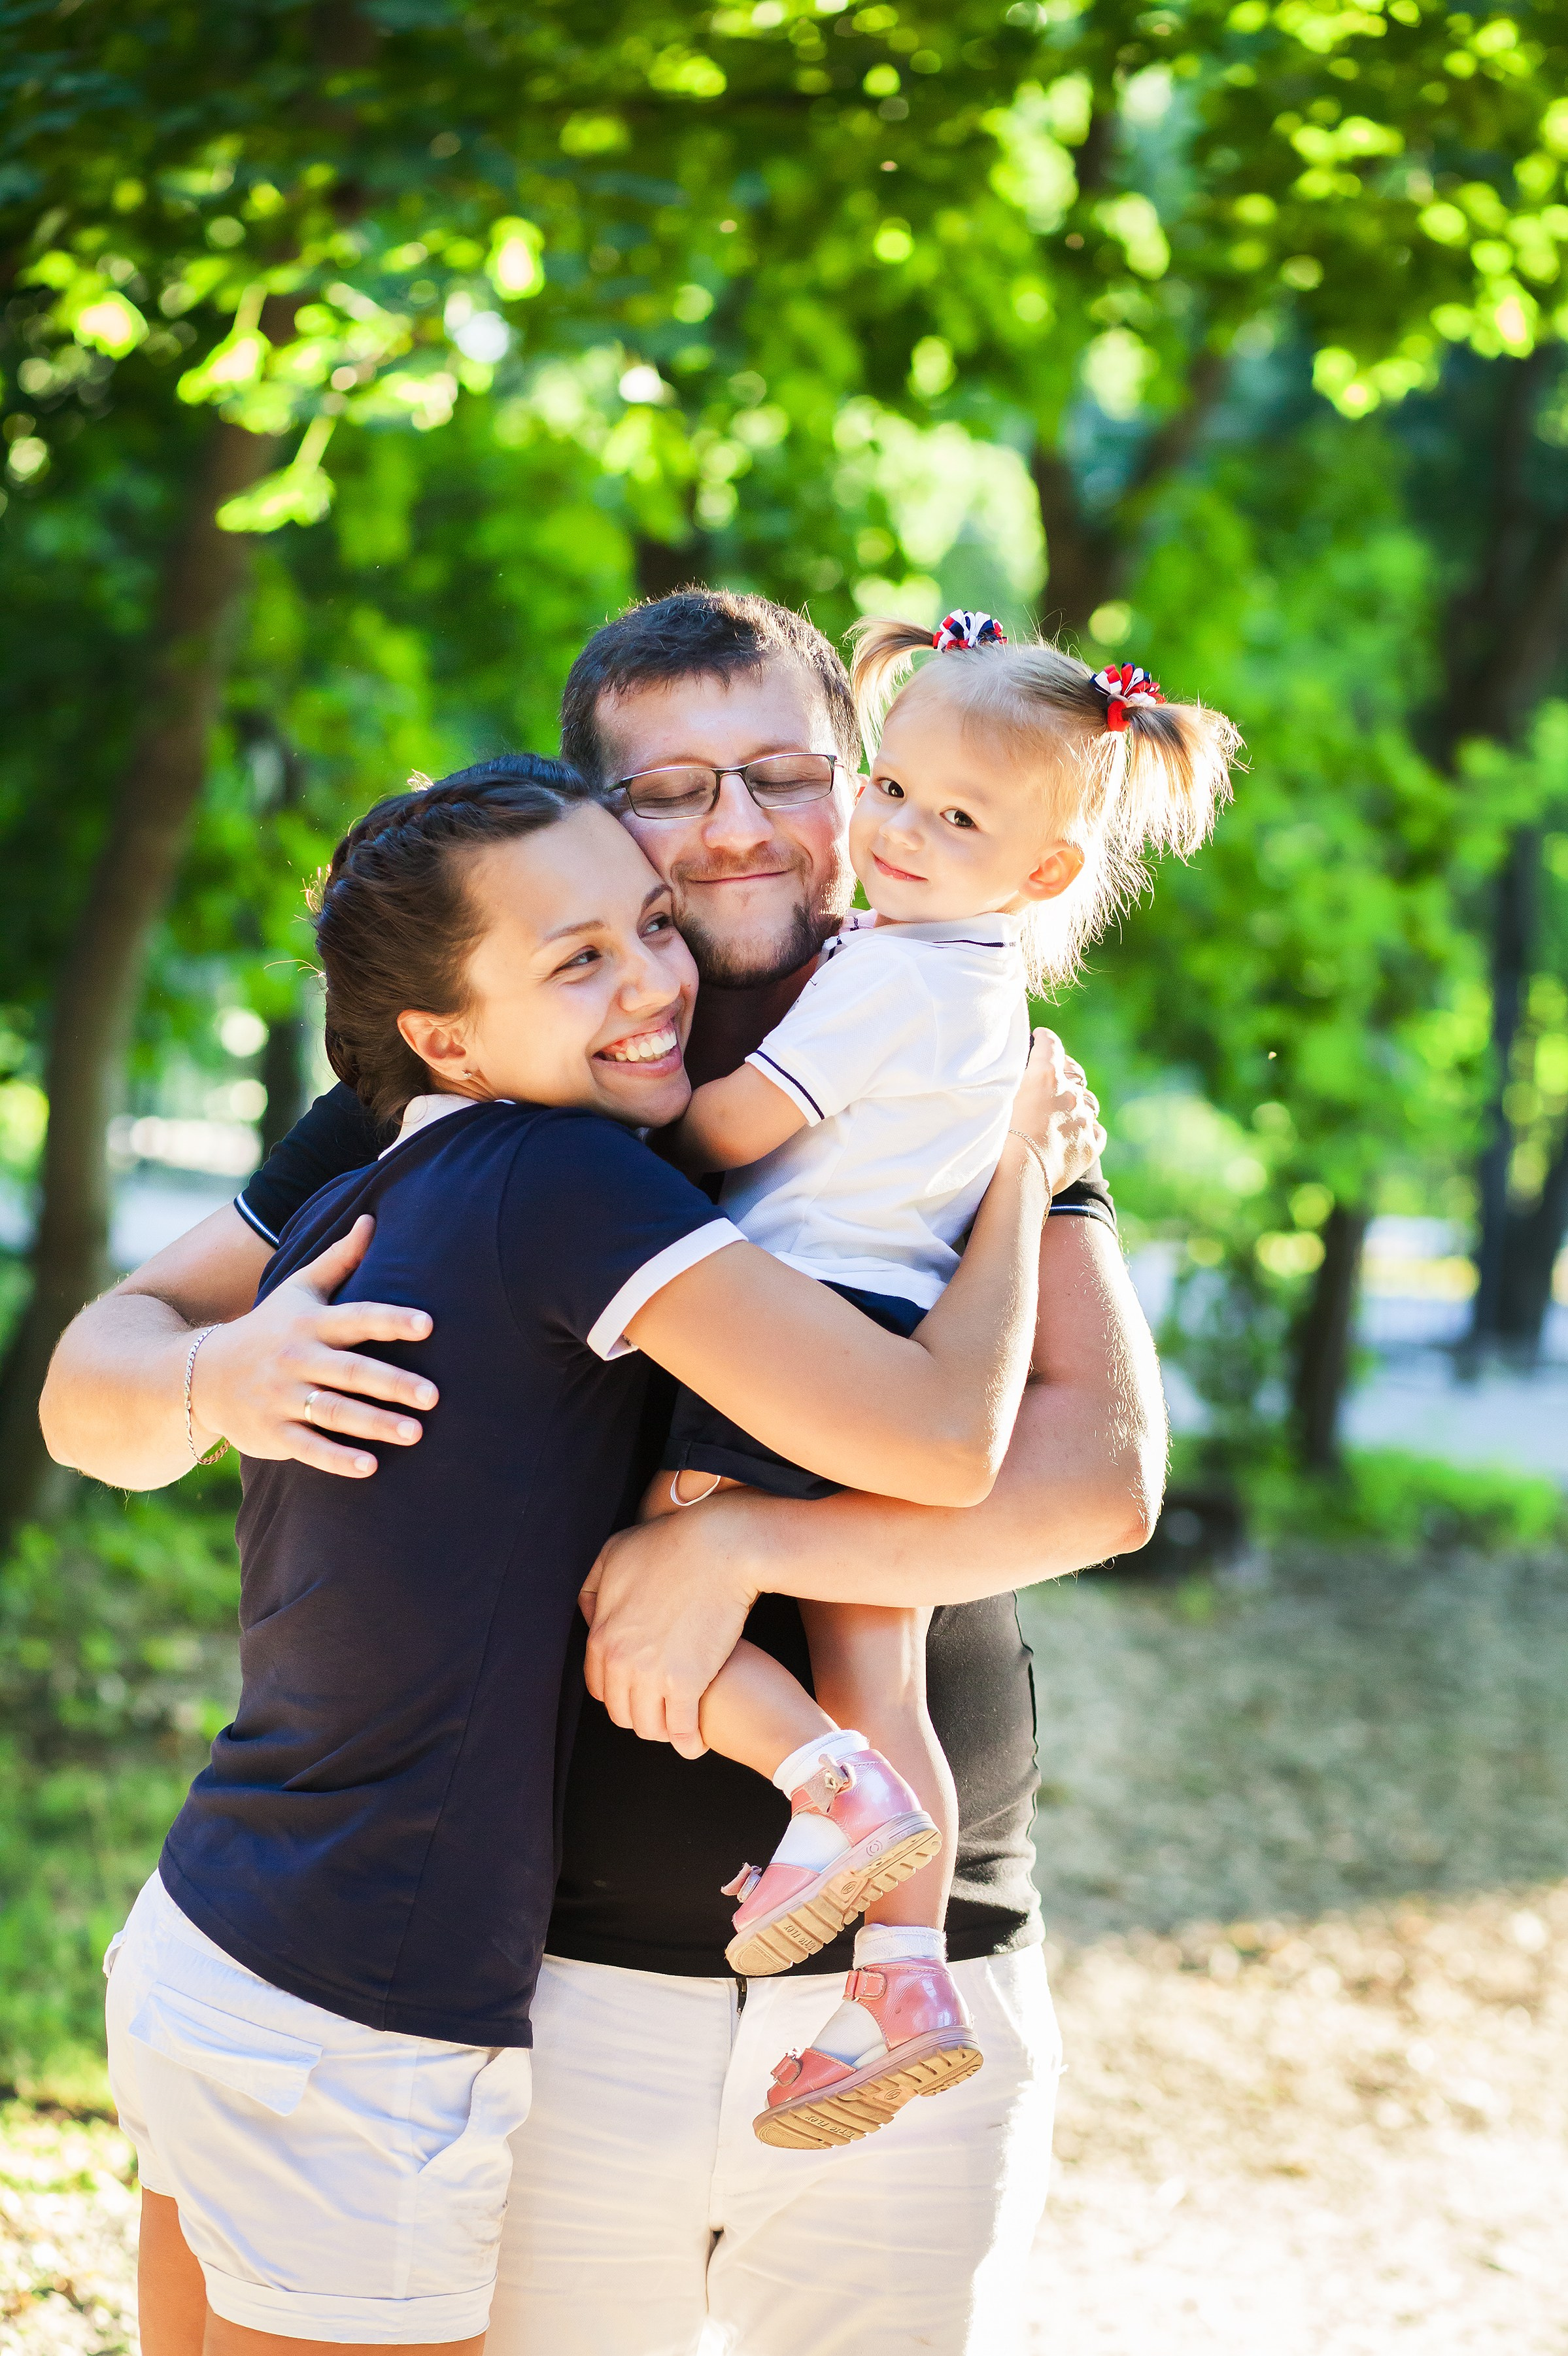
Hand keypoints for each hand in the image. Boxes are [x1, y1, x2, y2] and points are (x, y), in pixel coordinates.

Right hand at [188, 1216, 437, 1477]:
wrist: (199, 1373)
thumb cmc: (267, 1328)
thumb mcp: (297, 1289)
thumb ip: (339, 1259)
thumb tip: (370, 1218)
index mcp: (310, 1323)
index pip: (357, 1317)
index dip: (391, 1320)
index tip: (428, 1324)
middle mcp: (297, 1359)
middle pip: (351, 1370)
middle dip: (393, 1383)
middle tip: (433, 1395)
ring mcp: (283, 1397)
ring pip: (334, 1412)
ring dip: (375, 1424)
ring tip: (416, 1434)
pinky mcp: (273, 1432)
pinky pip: (309, 1447)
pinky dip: (337, 1459)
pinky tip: (370, 1468)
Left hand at [581, 1507, 758, 1759]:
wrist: (720, 1547)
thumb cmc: (670, 1542)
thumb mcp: (615, 1553)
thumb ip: (595, 1588)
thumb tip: (589, 1614)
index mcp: (601, 1635)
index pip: (599, 1686)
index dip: (618, 1693)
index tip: (636, 1693)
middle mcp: (620, 1661)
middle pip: (621, 1711)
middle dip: (638, 1715)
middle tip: (660, 1711)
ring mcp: (652, 1675)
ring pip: (648, 1725)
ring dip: (661, 1731)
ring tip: (677, 1727)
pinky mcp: (687, 1683)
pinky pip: (680, 1729)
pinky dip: (687, 1742)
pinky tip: (694, 1743)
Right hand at [1010, 1028, 1105, 1197]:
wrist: (1020, 1175)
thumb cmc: (999, 1137)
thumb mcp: (998, 1099)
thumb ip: (1010, 1082)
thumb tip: (1012, 1074)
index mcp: (1046, 1076)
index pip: (1051, 1046)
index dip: (1046, 1039)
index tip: (1042, 1036)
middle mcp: (1070, 1094)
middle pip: (1074, 1073)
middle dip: (1065, 1071)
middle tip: (1055, 1075)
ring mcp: (1083, 1119)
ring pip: (1088, 1103)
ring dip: (1078, 1102)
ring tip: (1067, 1110)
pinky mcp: (1090, 1145)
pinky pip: (1095, 1131)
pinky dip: (1087, 1130)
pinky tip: (1077, 1134)